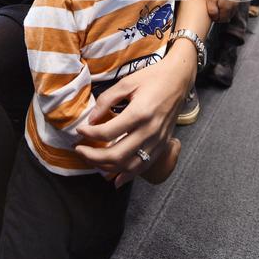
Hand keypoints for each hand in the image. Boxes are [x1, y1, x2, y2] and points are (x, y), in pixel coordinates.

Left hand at [75, 50, 192, 187]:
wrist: (179, 80)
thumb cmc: (152, 78)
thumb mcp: (127, 83)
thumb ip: (107, 100)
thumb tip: (91, 119)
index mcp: (139, 113)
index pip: (107, 133)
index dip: (89, 134)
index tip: (80, 131)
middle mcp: (149, 131)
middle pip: (116, 154)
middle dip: (92, 156)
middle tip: (79, 150)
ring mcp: (157, 141)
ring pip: (128, 165)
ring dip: (106, 167)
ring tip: (91, 161)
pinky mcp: (162, 146)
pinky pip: (143, 167)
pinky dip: (128, 176)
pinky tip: (115, 180)